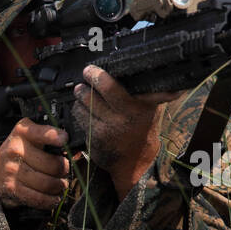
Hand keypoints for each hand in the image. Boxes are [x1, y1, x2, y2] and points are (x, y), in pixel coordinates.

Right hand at [0, 118, 71, 210]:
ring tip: (60, 185)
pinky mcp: (11, 187)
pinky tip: (53, 197)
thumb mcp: (33, 137)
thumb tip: (76, 154)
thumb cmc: (23, 151)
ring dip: (59, 187)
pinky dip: (50, 200)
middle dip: (65, 170)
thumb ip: (52, 140)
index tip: (64, 139)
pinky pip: (38, 198)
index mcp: (23, 131)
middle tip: (65, 171)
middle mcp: (15, 149)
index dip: (55, 137)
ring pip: (47, 183)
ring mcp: (11, 169)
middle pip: (52, 165)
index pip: (41, 133)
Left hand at [71, 64, 185, 194]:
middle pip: (101, 88)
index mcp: (141, 105)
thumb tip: (140, 68)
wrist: (136, 161)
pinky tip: (83, 108)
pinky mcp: (96, 136)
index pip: (115, 84)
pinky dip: (78, 109)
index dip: (101, 74)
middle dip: (91, 77)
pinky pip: (80, 116)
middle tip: (87, 73)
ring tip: (82, 90)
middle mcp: (126, 115)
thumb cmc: (142, 128)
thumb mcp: (152, 109)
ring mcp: (110, 126)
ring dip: (81, 93)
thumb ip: (150, 91)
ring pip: (86, 100)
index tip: (93, 69)